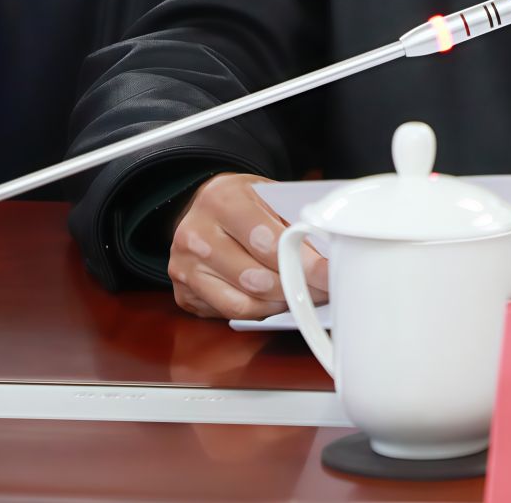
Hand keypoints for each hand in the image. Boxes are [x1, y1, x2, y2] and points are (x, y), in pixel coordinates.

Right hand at [167, 172, 325, 319]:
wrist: (202, 207)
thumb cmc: (241, 201)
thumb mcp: (268, 195)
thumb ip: (294, 222)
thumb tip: (326, 256)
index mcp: (221, 202)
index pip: (266, 241)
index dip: (302, 263)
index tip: (327, 274)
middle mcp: (196, 235)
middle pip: (255, 278)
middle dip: (295, 287)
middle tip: (322, 289)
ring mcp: (185, 267)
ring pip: (242, 303)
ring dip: (279, 304)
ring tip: (301, 295)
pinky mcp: (183, 293)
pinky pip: (229, 314)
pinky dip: (259, 311)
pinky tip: (275, 300)